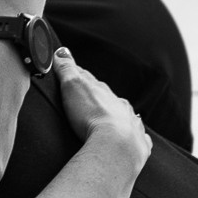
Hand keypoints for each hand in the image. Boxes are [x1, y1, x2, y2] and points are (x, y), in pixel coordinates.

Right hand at [52, 49, 149, 163]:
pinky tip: (128, 138)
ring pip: (122, 114)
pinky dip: (131, 135)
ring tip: (106, 118)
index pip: (89, 80)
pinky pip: (135, 136)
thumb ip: (67, 69)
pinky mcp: (135, 143)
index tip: (73, 73)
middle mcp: (119, 105)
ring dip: (114, 114)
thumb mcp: (73, 87)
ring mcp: (129, 123)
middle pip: (106, 97)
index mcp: (103, 92)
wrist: (117, 145)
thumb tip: (62, 52)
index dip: (79, 76)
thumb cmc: (93, 117)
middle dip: (97, 96)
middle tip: (87, 96)